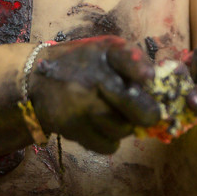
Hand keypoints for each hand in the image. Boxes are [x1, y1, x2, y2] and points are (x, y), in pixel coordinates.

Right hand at [29, 36, 160, 154]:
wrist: (37, 78)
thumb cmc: (83, 64)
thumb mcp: (105, 49)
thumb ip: (134, 60)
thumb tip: (159, 85)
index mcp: (104, 52)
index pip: (126, 58)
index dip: (140, 70)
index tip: (148, 77)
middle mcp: (93, 78)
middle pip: (137, 107)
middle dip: (148, 114)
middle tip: (147, 114)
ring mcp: (82, 104)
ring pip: (124, 129)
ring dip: (125, 126)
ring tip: (114, 115)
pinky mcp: (72, 127)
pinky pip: (108, 145)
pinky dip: (110, 141)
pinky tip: (101, 127)